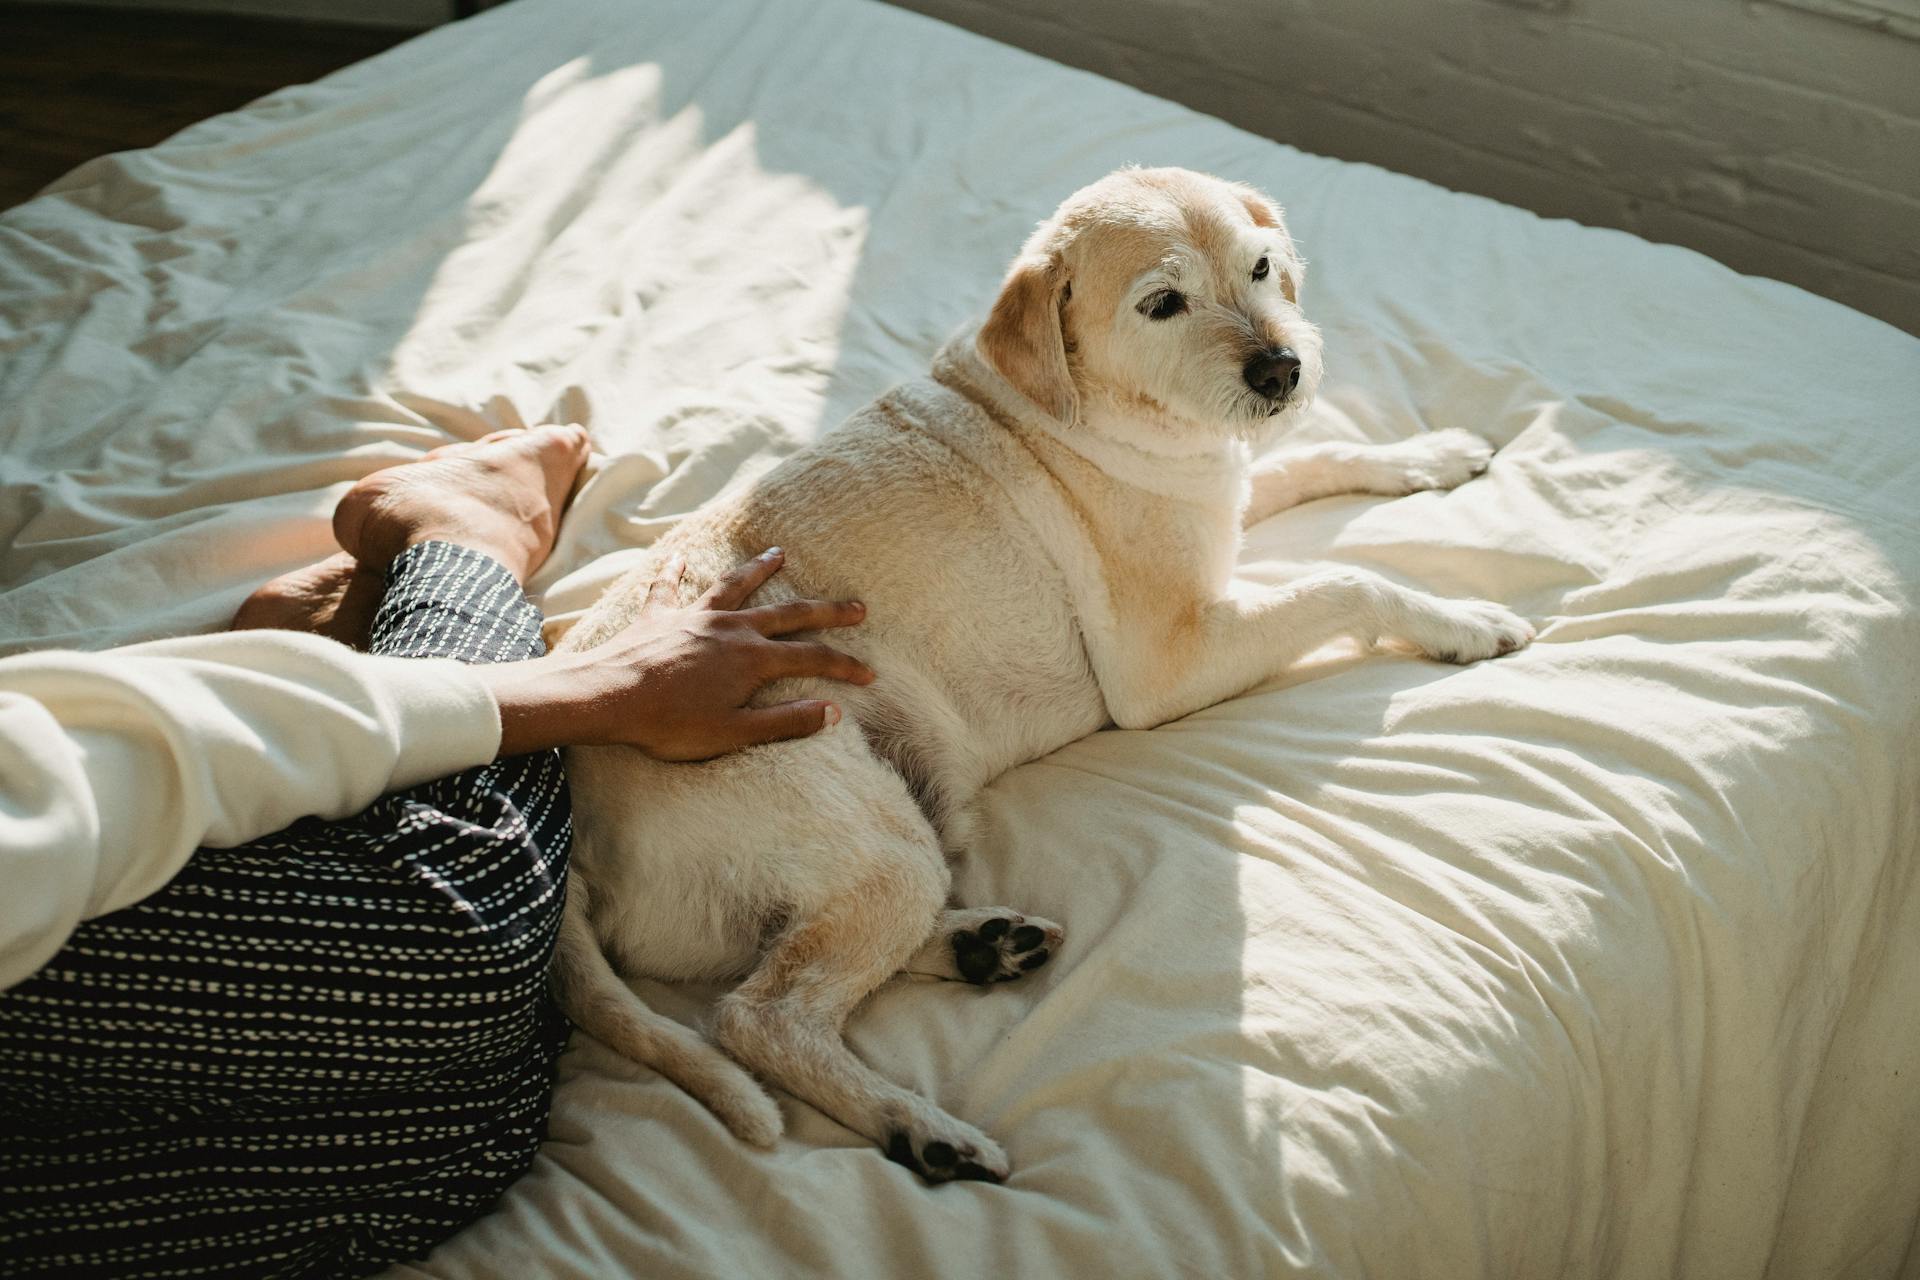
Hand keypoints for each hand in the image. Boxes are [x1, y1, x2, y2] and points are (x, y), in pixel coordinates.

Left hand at [479, 548, 873, 759]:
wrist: (606, 696)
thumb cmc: (669, 723)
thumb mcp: (734, 733)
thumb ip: (784, 721)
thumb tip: (833, 712)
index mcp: (752, 659)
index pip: (812, 658)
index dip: (845, 665)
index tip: (870, 672)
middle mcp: (730, 629)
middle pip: (788, 614)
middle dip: (826, 610)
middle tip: (856, 604)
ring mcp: (694, 617)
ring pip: (735, 587)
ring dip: (759, 570)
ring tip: (779, 554)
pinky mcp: (659, 616)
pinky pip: (669, 587)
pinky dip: (674, 572)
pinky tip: (677, 558)